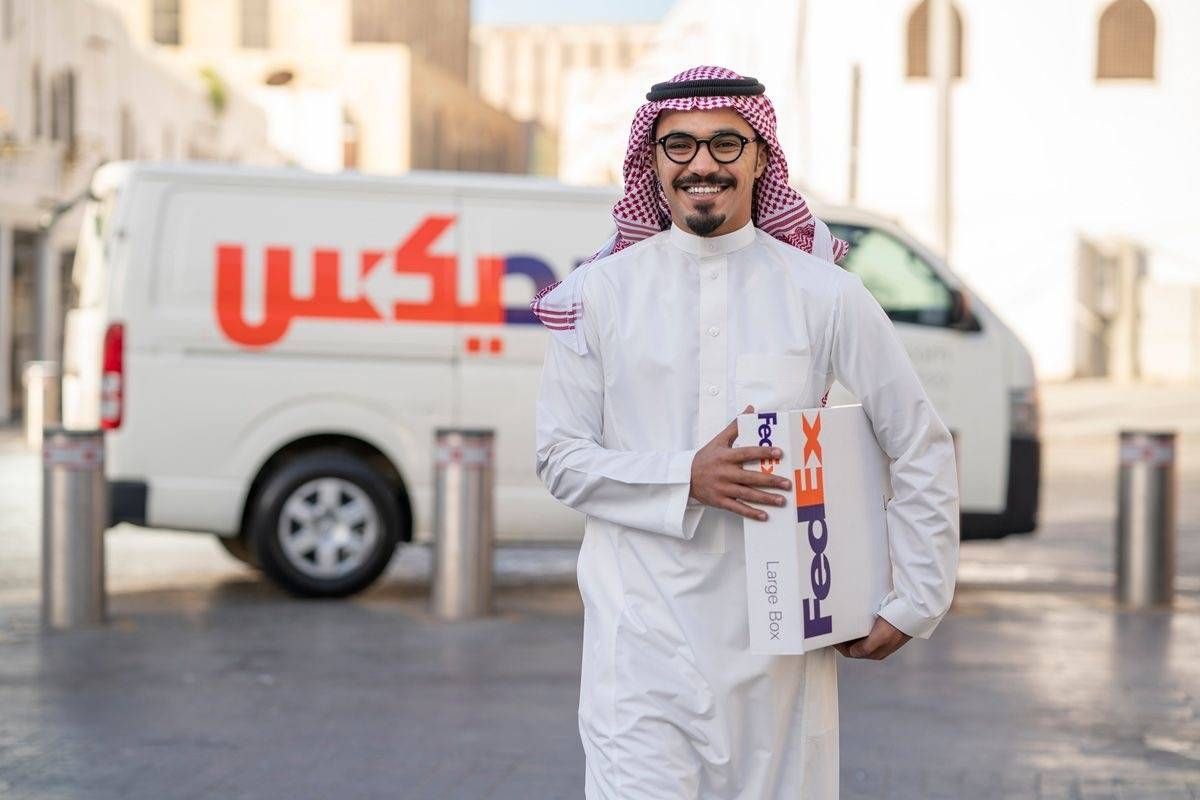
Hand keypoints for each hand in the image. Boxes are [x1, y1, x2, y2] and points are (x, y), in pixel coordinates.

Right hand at [689, 405, 791, 520]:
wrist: (684, 477)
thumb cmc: (705, 458)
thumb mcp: (718, 440)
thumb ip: (735, 426)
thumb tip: (750, 409)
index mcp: (725, 456)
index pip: (746, 453)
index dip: (762, 452)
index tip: (779, 453)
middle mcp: (725, 473)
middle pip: (750, 477)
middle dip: (770, 480)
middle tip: (787, 483)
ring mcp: (722, 488)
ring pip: (747, 494)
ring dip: (765, 498)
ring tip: (782, 500)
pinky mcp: (720, 501)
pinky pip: (737, 508)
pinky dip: (751, 513)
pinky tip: (764, 516)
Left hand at [833, 617, 911, 660]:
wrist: (913, 614)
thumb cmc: (895, 626)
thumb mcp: (879, 638)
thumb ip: (865, 648)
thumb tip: (852, 653)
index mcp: (875, 653)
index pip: (850, 652)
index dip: (839, 645)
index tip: (830, 636)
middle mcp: (876, 648)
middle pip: (853, 645)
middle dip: (842, 638)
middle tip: (833, 629)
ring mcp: (879, 638)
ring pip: (858, 637)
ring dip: (849, 632)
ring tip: (840, 623)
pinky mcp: (882, 629)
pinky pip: (864, 629)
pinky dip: (856, 626)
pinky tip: (853, 619)